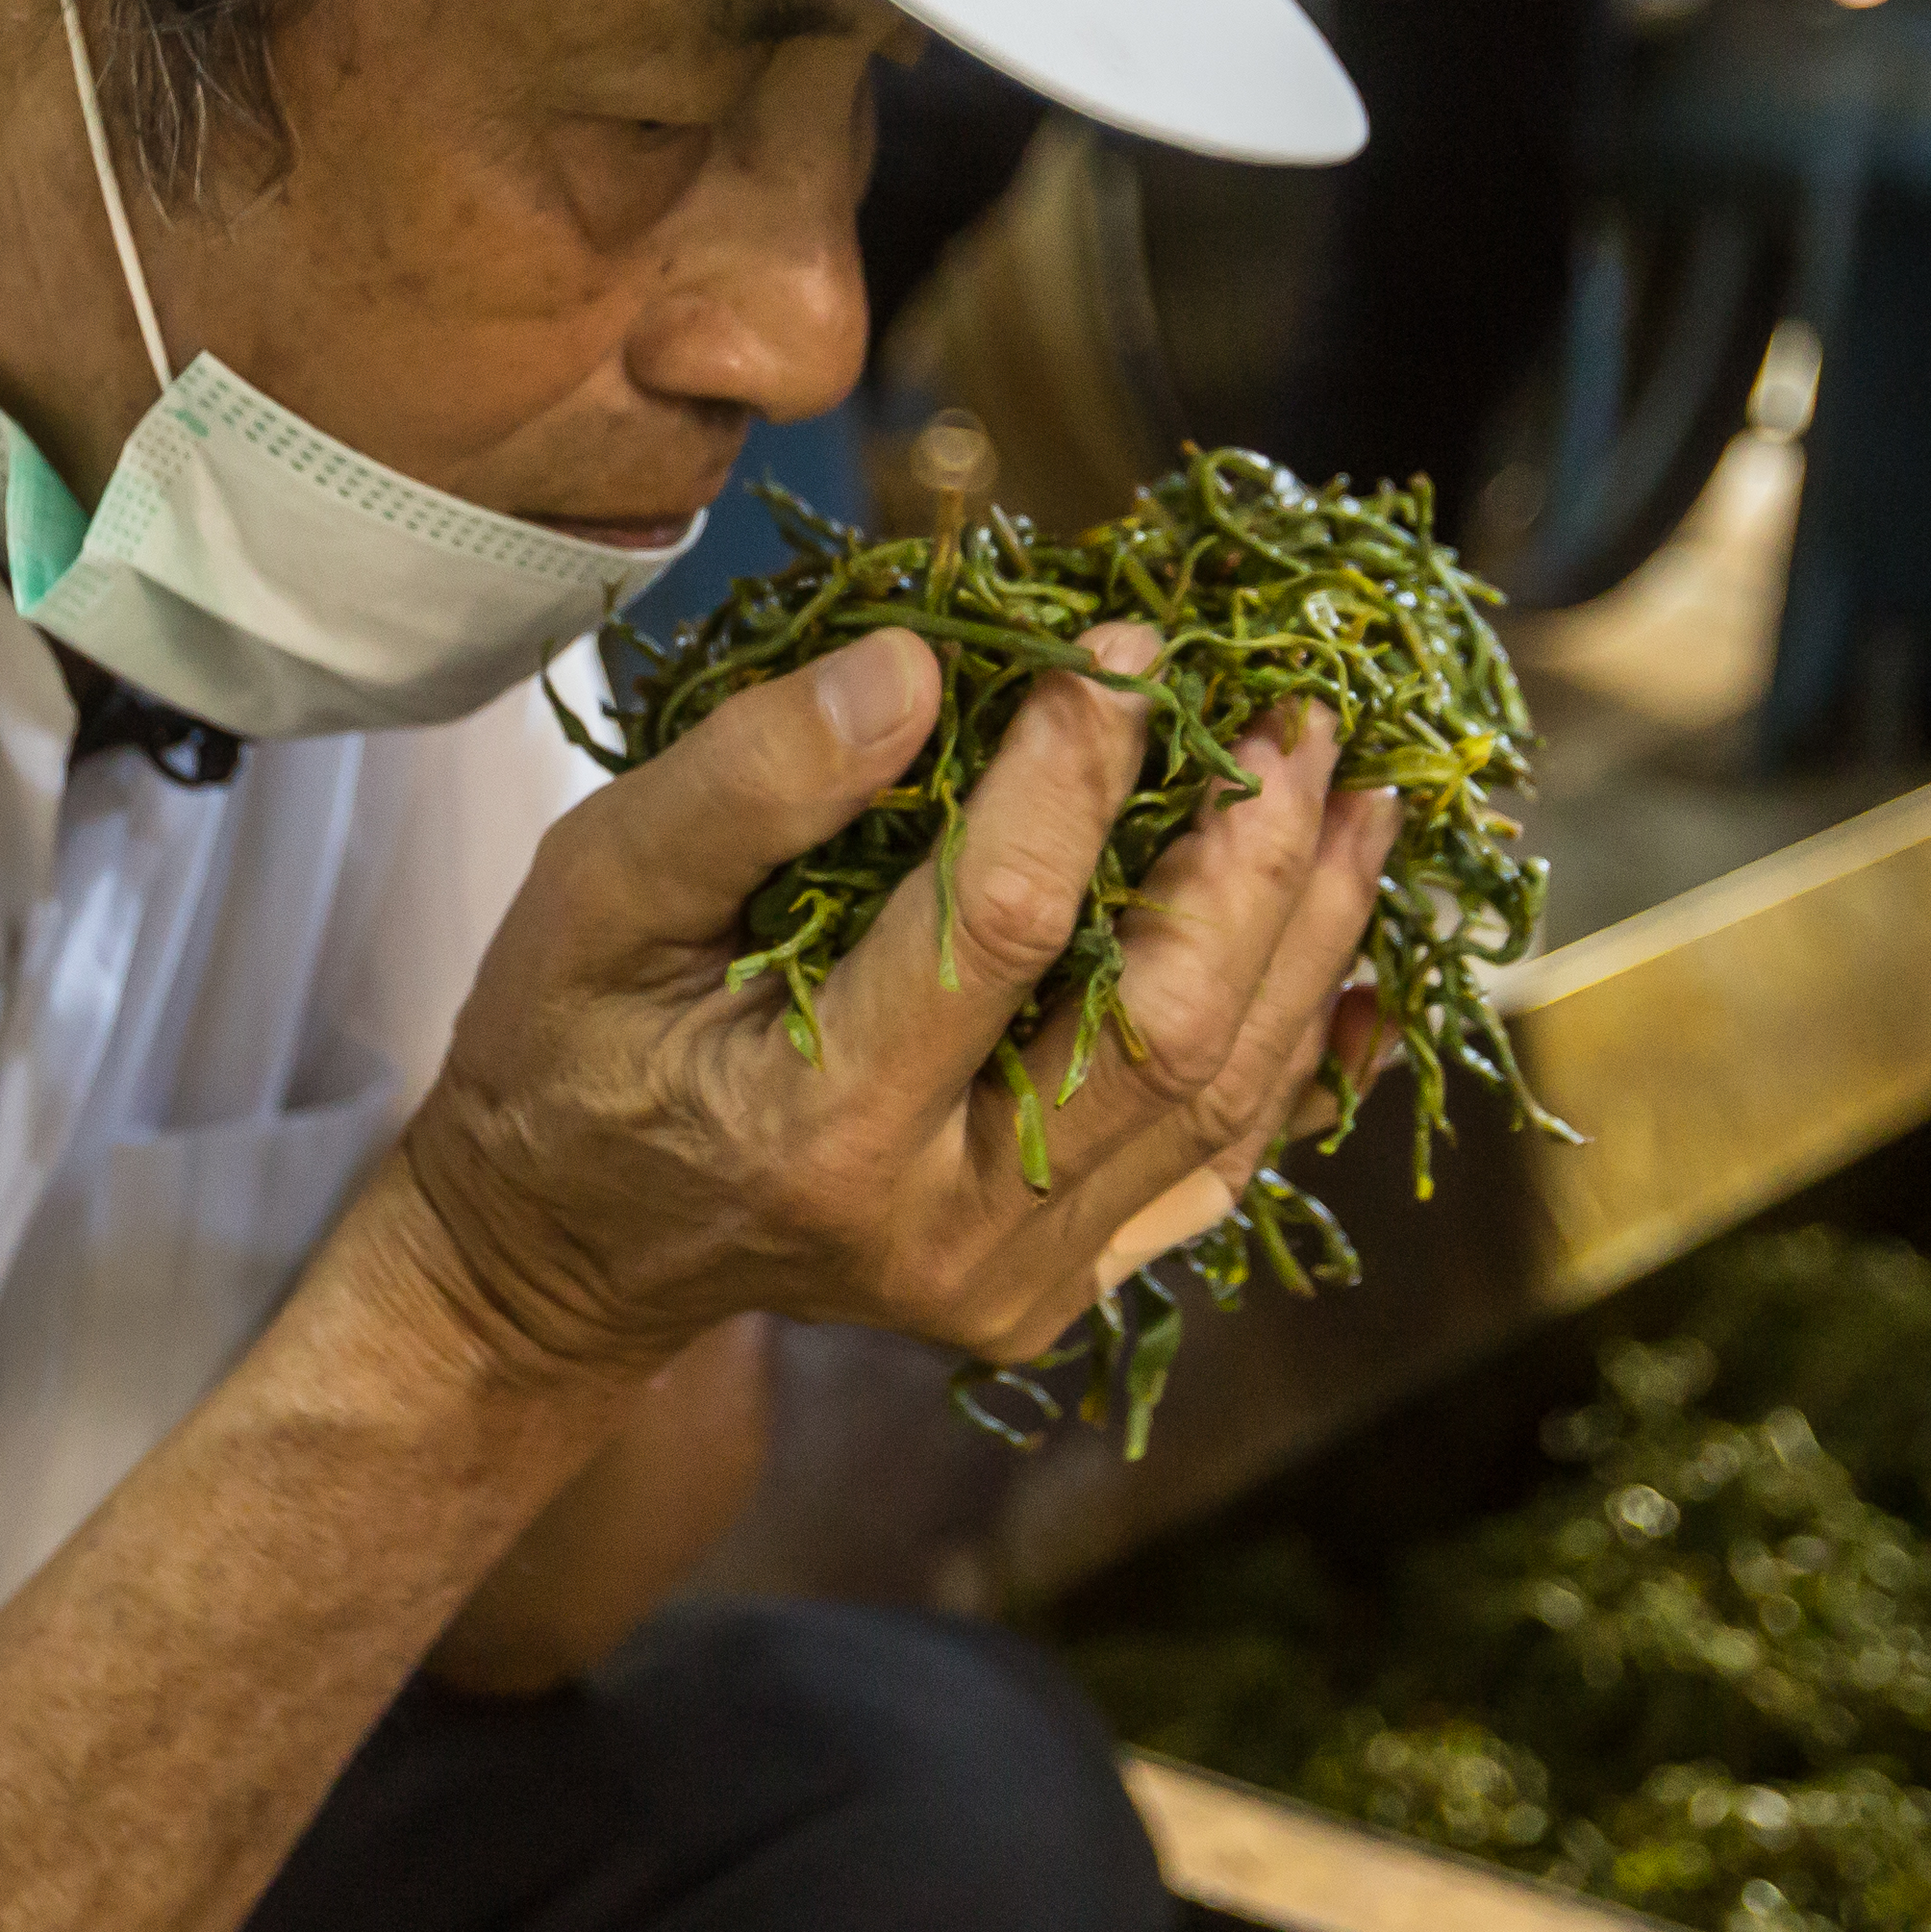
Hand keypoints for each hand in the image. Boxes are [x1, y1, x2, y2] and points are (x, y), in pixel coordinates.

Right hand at [394, 625, 1400, 1381]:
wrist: (566, 1252)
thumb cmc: (570, 1046)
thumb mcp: (596, 890)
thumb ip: (750, 779)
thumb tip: (923, 664)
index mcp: (818, 1127)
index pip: (999, 922)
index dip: (1079, 768)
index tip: (1127, 643)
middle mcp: (940, 1228)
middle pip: (1160, 1026)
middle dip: (1253, 856)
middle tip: (1304, 717)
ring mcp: (1013, 1278)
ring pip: (1217, 1096)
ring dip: (1308, 938)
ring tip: (1360, 800)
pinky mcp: (1056, 1288)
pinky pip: (1217, 1172)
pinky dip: (1304, 1066)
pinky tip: (1365, 969)